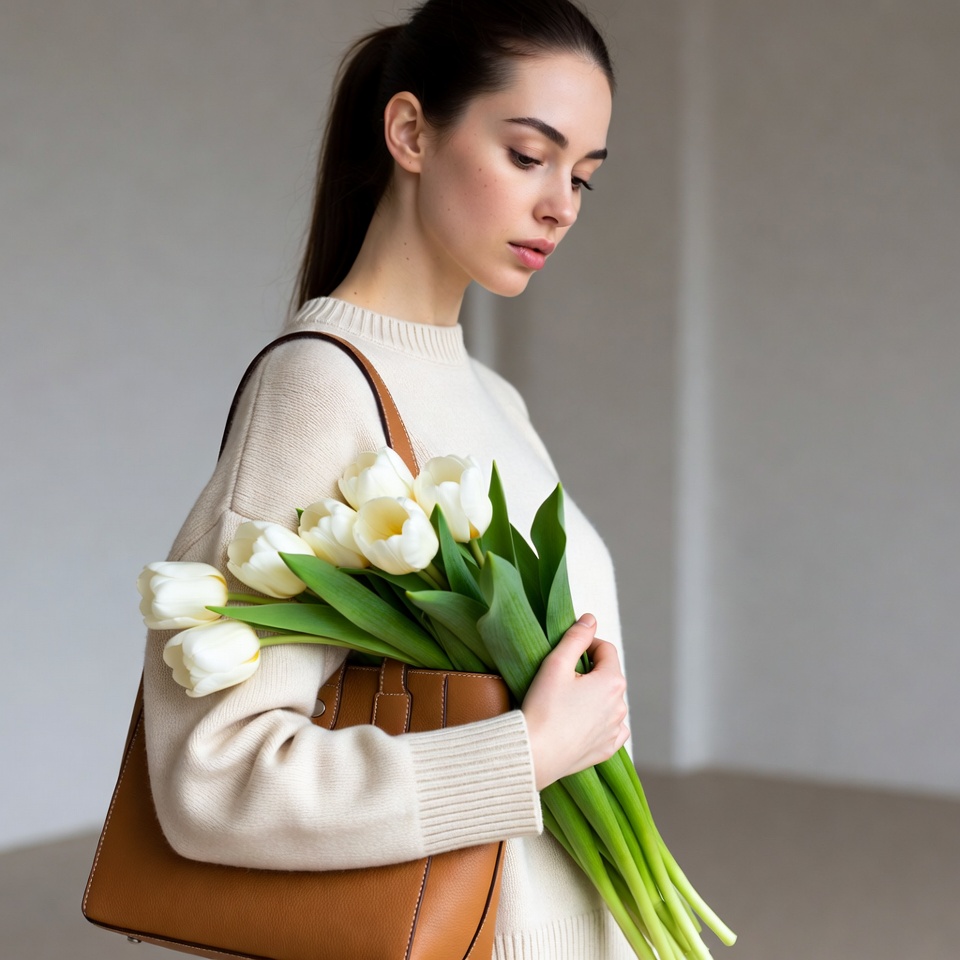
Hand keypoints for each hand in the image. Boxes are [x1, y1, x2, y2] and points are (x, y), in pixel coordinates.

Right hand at [521, 613, 629, 790]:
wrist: (535, 754)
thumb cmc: (543, 707)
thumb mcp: (556, 664)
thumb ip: (576, 637)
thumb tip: (590, 620)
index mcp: (612, 682)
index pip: (606, 650)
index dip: (587, 644)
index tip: (568, 651)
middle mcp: (620, 706)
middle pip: (608, 676)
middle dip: (589, 672)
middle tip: (562, 678)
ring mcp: (615, 730)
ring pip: (609, 702)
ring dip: (594, 696)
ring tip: (567, 701)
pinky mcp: (607, 749)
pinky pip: (610, 729)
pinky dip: (599, 721)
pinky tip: (579, 722)